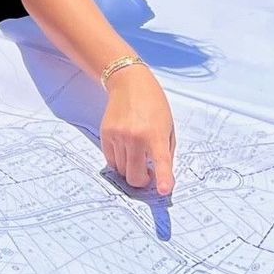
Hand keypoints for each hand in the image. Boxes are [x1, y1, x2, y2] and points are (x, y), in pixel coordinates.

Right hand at [100, 66, 175, 195]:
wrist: (129, 83)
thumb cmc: (154, 105)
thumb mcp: (168, 127)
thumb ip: (165, 151)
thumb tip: (159, 175)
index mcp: (156, 134)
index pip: (161, 161)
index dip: (163, 178)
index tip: (163, 190)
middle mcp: (135, 137)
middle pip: (134, 176)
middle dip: (142, 181)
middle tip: (148, 173)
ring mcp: (118, 136)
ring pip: (122, 170)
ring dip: (130, 169)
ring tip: (137, 156)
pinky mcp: (106, 134)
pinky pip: (111, 161)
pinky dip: (119, 162)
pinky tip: (126, 150)